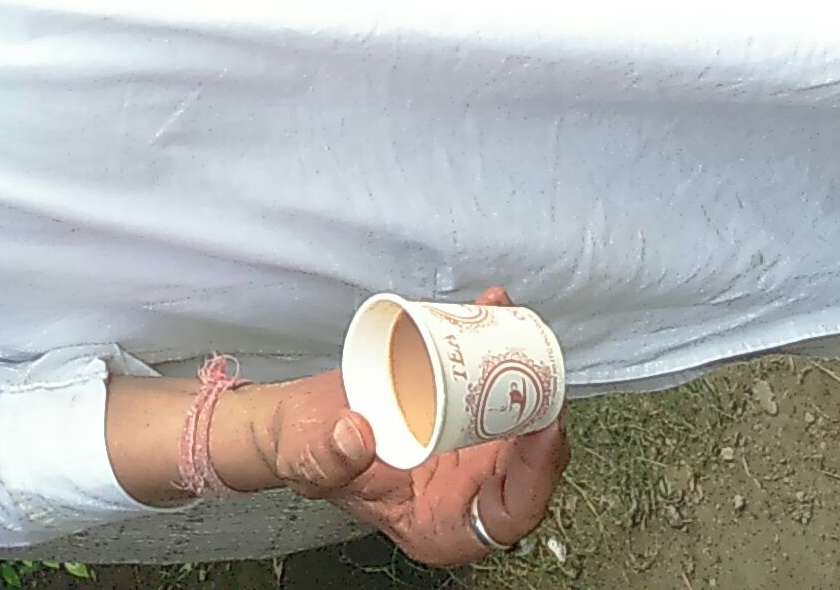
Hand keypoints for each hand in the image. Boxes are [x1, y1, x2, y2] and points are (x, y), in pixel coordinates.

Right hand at [248, 290, 570, 566]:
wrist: (297, 420)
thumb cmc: (303, 453)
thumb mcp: (307, 460)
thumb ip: (326, 457)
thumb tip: (357, 435)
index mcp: (441, 523)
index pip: (509, 513)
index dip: (537, 474)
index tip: (541, 430)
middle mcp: (464, 492)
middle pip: (527, 465)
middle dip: (542, 416)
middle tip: (541, 372)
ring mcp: (467, 454)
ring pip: (518, 423)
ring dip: (527, 376)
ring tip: (517, 333)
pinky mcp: (461, 417)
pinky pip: (493, 389)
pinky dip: (498, 351)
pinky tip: (494, 315)